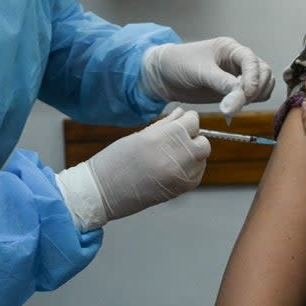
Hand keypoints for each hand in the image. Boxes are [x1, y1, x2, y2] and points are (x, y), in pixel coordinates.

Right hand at [56, 108, 210, 228]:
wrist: (102, 192)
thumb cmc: (115, 161)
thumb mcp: (140, 135)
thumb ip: (165, 124)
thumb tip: (181, 113)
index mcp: (164, 138)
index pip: (193, 121)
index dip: (186, 120)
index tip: (179, 123)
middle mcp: (177, 158)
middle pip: (203, 141)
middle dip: (193, 138)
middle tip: (176, 140)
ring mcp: (180, 176)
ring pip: (202, 158)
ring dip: (193, 154)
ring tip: (172, 155)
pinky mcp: (179, 190)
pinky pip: (197, 174)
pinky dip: (191, 169)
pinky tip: (173, 167)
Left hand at [139, 38, 274, 116]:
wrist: (164, 76)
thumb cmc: (178, 64)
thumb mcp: (199, 72)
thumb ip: (221, 83)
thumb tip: (239, 99)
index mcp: (230, 48)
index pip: (252, 61)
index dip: (252, 78)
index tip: (244, 94)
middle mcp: (237, 60)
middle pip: (264, 72)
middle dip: (255, 88)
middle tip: (237, 102)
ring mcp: (238, 75)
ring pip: (263, 84)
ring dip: (256, 96)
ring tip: (235, 105)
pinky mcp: (235, 89)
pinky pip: (255, 95)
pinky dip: (251, 102)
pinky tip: (234, 107)